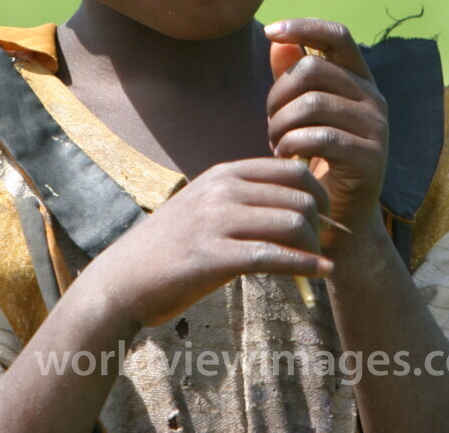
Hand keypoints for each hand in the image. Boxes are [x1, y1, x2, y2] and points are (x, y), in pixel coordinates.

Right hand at [86, 157, 331, 328]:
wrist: (122, 281)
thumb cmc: (169, 248)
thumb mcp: (204, 206)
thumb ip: (241, 197)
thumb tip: (292, 199)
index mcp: (223, 174)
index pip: (291, 168)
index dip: (318, 191)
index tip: (326, 214)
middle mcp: (221, 191)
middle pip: (299, 195)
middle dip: (321, 221)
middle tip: (325, 243)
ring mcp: (215, 222)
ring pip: (292, 223)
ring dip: (315, 246)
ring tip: (318, 262)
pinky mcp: (211, 257)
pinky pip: (272, 257)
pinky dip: (304, 266)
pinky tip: (319, 274)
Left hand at [264, 19, 388, 245]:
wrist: (340, 217)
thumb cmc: (317, 159)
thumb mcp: (303, 114)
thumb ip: (292, 77)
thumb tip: (278, 41)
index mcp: (360, 79)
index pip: (337, 35)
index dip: (305, 26)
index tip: (270, 31)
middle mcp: (373, 97)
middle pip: (314, 69)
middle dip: (278, 94)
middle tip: (269, 122)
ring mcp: (376, 127)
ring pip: (313, 103)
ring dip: (280, 123)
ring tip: (274, 142)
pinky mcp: (370, 157)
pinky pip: (321, 137)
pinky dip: (292, 144)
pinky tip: (283, 157)